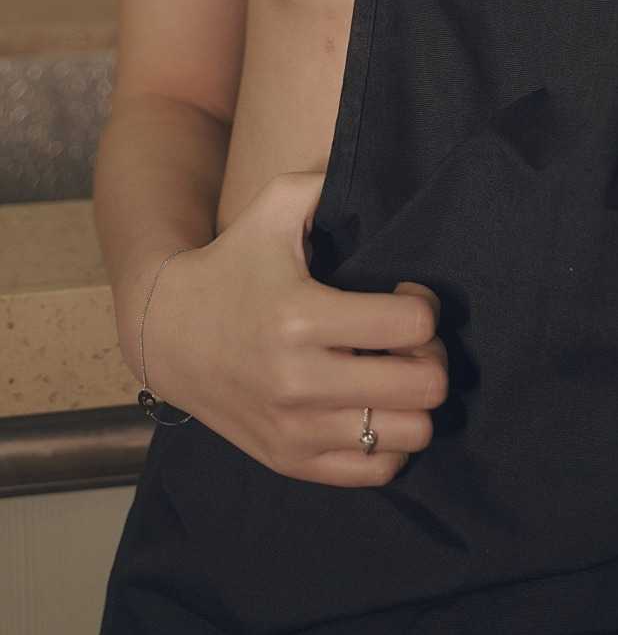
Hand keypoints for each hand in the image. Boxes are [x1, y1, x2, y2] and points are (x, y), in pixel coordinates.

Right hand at [135, 170, 449, 486]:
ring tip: (396, 375)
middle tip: (410, 340)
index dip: (424, 305)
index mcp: (301, 317)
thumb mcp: (272, 209)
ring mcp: (294, 429)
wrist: (167, 333)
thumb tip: (368, 163)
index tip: (406, 294)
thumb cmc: (233, 264)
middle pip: (423, 385)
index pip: (411, 325)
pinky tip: (375, 409)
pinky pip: (377, 471)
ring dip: (416, 403)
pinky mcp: (290, 460)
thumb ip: (323, 182)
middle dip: (432, 355)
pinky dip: (391, 442)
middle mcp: (298, 381)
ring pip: (409, 434)